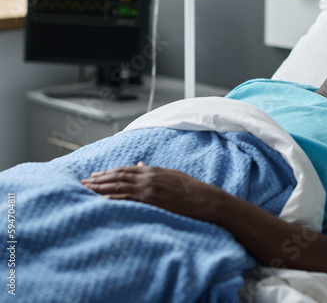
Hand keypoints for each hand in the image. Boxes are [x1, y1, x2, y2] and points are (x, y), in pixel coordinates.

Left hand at [81, 162, 220, 219]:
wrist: (204, 198)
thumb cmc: (191, 189)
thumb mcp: (172, 175)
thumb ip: (154, 171)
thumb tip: (140, 164)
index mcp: (153, 170)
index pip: (126, 169)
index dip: (109, 172)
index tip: (96, 175)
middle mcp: (148, 177)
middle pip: (118, 176)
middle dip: (100, 178)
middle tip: (85, 181)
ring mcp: (149, 188)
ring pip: (119, 185)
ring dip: (102, 187)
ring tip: (88, 189)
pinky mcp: (151, 200)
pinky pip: (128, 198)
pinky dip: (113, 198)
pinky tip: (102, 199)